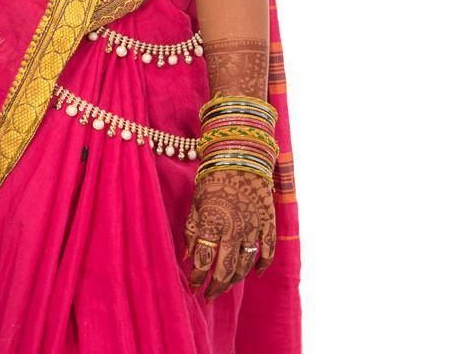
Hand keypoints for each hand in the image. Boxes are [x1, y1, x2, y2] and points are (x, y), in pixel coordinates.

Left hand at [184, 169, 276, 298]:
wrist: (240, 159)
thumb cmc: (212, 182)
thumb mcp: (196, 204)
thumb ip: (192, 231)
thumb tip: (187, 257)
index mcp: (212, 223)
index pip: (204, 260)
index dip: (198, 278)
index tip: (193, 288)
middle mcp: (234, 229)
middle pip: (225, 268)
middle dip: (215, 286)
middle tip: (208, 296)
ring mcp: (253, 228)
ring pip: (245, 265)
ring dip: (235, 279)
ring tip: (225, 286)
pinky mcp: (268, 225)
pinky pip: (267, 252)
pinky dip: (262, 265)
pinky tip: (255, 274)